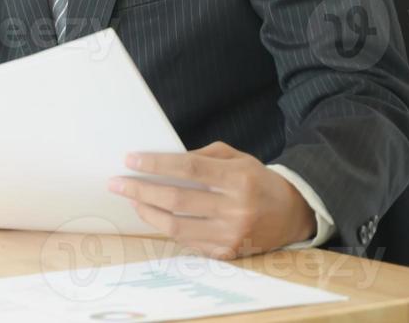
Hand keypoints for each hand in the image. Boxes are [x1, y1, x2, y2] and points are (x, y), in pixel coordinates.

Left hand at [106, 140, 315, 258]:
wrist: (292, 214)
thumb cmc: (256, 180)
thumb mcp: (237, 158)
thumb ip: (202, 156)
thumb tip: (164, 160)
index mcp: (238, 178)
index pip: (189, 168)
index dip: (156, 164)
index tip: (130, 159)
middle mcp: (235, 209)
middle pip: (177, 199)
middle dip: (141, 189)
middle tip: (116, 182)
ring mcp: (231, 234)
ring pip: (177, 225)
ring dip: (147, 211)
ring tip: (130, 199)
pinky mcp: (227, 252)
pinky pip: (187, 241)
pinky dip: (166, 227)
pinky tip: (153, 215)